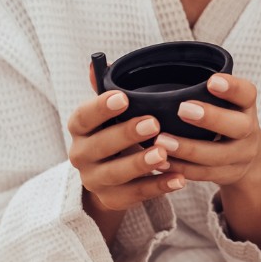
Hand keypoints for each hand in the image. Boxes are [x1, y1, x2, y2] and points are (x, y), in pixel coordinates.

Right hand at [67, 68, 184, 215]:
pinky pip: (136, 195)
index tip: (123, 98)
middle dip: (126, 134)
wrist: (107, 177)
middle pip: (99, 146)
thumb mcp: (109, 112)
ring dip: (140, 163)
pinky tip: (180, 178)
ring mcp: (94, 180)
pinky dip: (158, 187)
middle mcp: (81, 155)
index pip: (83, 116)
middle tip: (153, 123)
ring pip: (116, 174)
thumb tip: (96, 62)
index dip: (100, 108)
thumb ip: (106, 88)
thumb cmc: (113, 131)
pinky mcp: (112, 199)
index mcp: (79, 128)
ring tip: (164, 153)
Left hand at [158, 73, 260, 199]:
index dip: (232, 88)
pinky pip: (204, 174)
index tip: (212, 81)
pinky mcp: (228, 175)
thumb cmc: (224, 117)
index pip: (247, 93)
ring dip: (188, 149)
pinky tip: (161, 162)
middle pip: (238, 126)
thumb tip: (158, 68)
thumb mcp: (225, 101)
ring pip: (217, 156)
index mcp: (246, 106)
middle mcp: (249, 130)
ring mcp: (241, 156)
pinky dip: (181, 168)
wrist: (247, 155)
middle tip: (183, 109)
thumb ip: (202, 90)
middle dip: (211, 118)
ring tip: (162, 142)